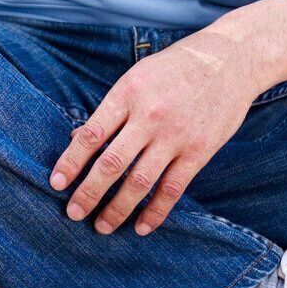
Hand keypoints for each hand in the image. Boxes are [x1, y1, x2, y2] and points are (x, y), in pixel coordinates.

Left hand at [50, 29, 261, 235]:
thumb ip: (111, 109)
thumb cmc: (176, 68)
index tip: (56, 183)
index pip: (91, 134)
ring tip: (102, 226)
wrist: (229, 60)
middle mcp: (149, 116)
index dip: (71, 162)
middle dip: (89, 193)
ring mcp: (175, 135)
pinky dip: (155, 212)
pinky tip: (142, 227)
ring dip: (118, 209)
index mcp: (128, 93)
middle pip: (111, 163)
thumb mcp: (137, 77)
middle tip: (73, 213)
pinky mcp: (199, 150)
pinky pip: (172, 188)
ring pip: (140, 182)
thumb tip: (78, 137)